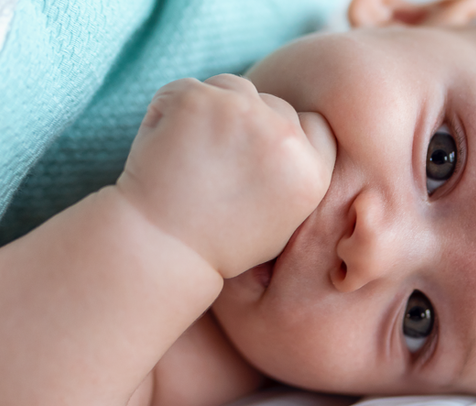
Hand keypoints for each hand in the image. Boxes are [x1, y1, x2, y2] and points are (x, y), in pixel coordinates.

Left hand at [116, 74, 335, 277]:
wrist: (160, 248)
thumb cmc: (217, 242)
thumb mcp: (284, 222)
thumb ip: (298, 177)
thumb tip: (296, 140)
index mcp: (311, 171)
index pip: (315, 125)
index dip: (287, 135)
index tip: (259, 155)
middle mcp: (284, 138)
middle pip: (275, 104)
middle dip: (250, 124)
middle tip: (218, 162)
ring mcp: (241, 113)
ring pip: (234, 87)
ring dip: (216, 108)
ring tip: (193, 153)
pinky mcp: (198, 100)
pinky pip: (188, 87)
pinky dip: (173, 109)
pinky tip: (166, 145)